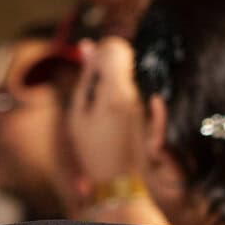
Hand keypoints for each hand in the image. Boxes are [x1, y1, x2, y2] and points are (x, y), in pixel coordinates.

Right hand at [63, 36, 147, 201]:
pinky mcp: (146, 110)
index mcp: (113, 93)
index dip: (101, 49)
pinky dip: (121, 92)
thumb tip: (87, 45)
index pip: (113, 49)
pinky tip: (112, 106)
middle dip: (106, 63)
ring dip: (111, 81)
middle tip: (92, 85)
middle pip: (122, 59)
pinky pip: (133, 89)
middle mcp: (132, 94)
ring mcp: (142, 102)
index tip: (90, 60)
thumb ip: (85, 77)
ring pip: (127, 74)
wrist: (117, 179)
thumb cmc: (90, 149)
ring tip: (99, 107)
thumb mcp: (77, 114)